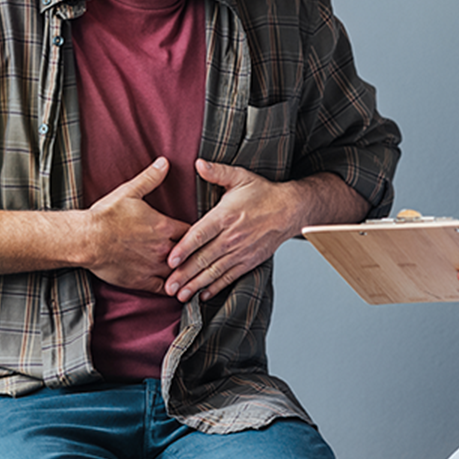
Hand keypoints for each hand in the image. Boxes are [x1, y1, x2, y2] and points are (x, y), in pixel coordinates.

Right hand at [82, 157, 191, 292]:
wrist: (86, 240)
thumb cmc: (106, 216)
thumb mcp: (129, 191)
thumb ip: (150, 178)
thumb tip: (165, 162)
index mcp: (163, 226)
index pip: (192, 230)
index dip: (197, 232)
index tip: (201, 232)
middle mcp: (162, 248)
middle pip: (189, 253)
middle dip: (195, 252)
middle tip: (204, 253)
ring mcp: (153, 267)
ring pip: (179, 273)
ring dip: (185, 271)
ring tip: (195, 273)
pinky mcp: (142, 281)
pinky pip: (164, 289)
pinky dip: (172, 289)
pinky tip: (177, 289)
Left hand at [164, 159, 302, 302]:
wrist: (290, 210)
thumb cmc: (263, 192)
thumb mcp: (240, 177)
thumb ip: (217, 172)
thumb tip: (198, 163)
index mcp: (225, 216)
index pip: (200, 235)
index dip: (184, 249)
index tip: (170, 260)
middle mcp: (232, 237)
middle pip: (203, 258)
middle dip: (184, 275)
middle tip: (168, 287)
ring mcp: (241, 251)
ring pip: (214, 271)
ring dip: (196, 285)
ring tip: (180, 296)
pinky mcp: (249, 261)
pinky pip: (229, 277)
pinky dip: (216, 287)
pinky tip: (203, 295)